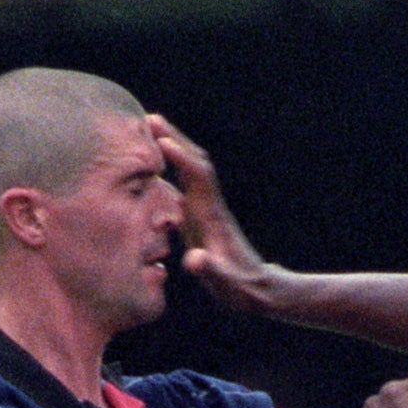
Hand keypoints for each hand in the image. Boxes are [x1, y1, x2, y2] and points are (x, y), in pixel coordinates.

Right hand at [150, 116, 277, 313]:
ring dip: (174, 146)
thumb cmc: (239, 289)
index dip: (179, 157)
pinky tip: (158, 163)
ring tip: (150, 128)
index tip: (158, 139)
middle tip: (148, 117)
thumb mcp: (224, 284)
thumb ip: (208, 271)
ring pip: (192, 167)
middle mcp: (211, 206)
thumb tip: (194, 260)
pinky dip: (174, 166)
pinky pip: (187, 181)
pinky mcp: (204, 215)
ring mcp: (209, 208)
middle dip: (174, 138)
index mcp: (212, 217)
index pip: (197, 177)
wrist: (259, 290)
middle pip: (195, 162)